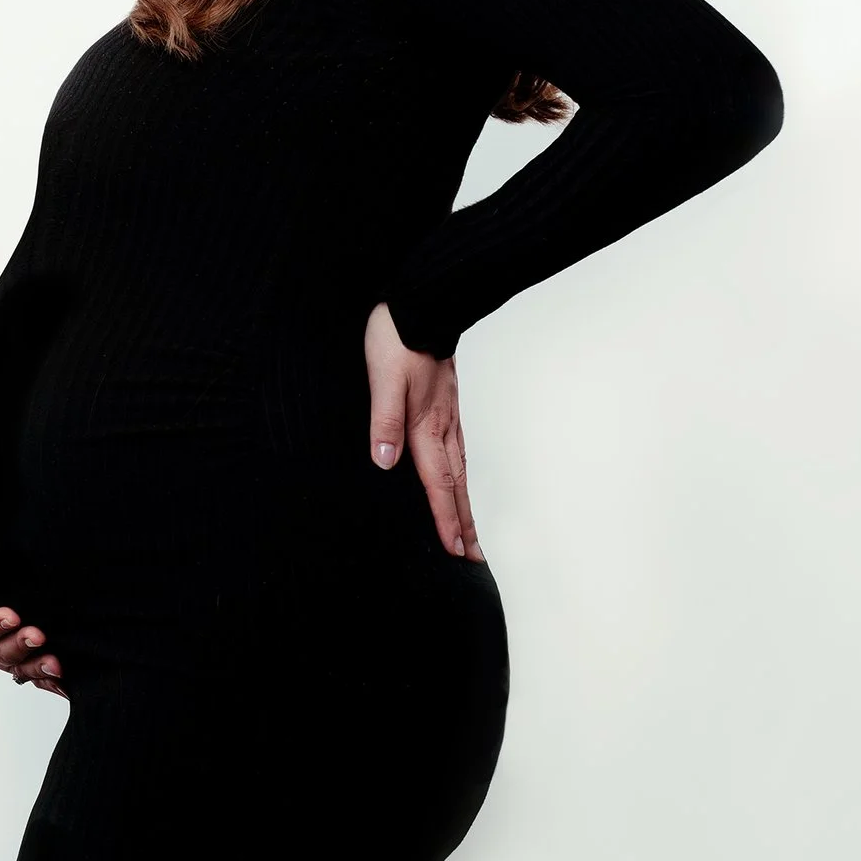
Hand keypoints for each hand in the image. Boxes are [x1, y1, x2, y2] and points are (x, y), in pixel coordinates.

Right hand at [0, 559, 67, 696]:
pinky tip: (63, 682)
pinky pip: (38, 677)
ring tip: (54, 663)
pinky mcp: (28, 662)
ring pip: (21, 668)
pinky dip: (50, 681)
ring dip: (37, 666)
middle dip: (19, 646)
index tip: (12, 617)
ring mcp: (9, 656)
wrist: (1, 585)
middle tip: (37, 636)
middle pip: (1, 653)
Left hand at [365, 303, 484, 561]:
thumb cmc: (396, 339)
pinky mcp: (451, 403)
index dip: (445, 516)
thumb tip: (384, 460)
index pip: (436, 480)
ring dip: (470, 502)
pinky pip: (464, 448)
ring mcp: (452, 414)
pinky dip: (470, 473)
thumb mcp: (382, 378)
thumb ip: (384, 420)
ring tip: (478, 531)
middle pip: (457, 482)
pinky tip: (470, 479)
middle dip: (465, 521)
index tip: (455, 548)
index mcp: (425, 423)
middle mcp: (444, 424)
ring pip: (465, 468)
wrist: (420, 304)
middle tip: (475, 556)